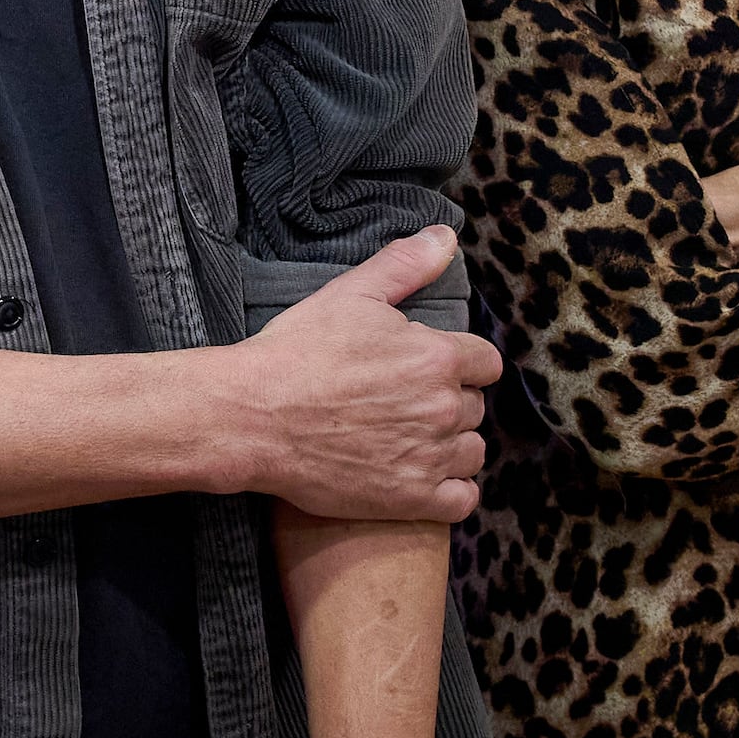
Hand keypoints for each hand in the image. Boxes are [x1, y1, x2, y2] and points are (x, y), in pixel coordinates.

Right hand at [236, 231, 498, 520]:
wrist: (252, 417)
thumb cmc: (297, 352)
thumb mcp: (349, 295)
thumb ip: (405, 265)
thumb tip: (446, 237)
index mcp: (438, 356)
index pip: (486, 362)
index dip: (458, 363)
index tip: (426, 369)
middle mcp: (444, 408)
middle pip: (475, 407)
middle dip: (447, 402)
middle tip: (402, 403)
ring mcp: (431, 457)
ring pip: (471, 452)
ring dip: (450, 446)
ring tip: (409, 440)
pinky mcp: (413, 500)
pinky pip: (462, 499)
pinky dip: (448, 491)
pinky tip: (419, 477)